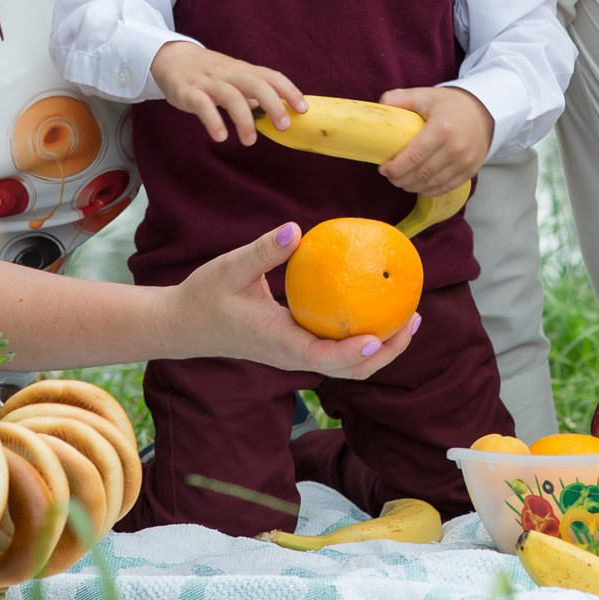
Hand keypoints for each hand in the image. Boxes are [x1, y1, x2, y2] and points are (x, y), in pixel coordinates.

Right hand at [150, 41, 304, 145]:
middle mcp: (229, 74)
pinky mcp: (189, 92)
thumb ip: (254, 92)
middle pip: (256, 84)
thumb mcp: (235, 78)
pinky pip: (203, 105)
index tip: (303, 109)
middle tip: (283, 127)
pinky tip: (221, 136)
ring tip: (249, 141)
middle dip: (273, 105)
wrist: (172, 58)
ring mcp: (209, 82)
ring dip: (243, 120)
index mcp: (243, 70)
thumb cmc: (210, 72)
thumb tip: (278, 112)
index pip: (271, 77)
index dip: (289, 91)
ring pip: (231, 96)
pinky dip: (213, 121)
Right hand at [171, 222, 419, 377]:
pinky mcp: (298, 347)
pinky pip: (338, 349)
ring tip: (409, 318)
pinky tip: (376, 305)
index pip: (324, 358)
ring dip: (381, 347)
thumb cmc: (205, 295)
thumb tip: (296, 229)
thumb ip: (264, 251)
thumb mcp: (230, 268)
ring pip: (348, 365)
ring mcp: (297, 355)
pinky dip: (363, 336)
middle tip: (413, 319)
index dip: (355, 354)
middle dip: (386, 352)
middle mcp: (293, 356)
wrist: (185, 325)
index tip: (380, 337)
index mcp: (279, 343)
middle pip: (349, 370)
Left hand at [376, 86, 492, 195]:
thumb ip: (399, 98)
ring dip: (412, 186)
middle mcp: (456, 148)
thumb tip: (378, 107)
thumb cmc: (451, 104)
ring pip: (431, 184)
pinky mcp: (471, 170)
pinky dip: (429, 190)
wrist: (485, 109)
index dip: (395, 168)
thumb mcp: (425, 95)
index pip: (414, 157)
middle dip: (400, 179)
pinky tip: (418, 186)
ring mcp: (465, 162)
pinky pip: (445, 188)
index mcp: (441, 129)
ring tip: (402, 180)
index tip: (383, 168)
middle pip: (421, 174)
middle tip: (390, 176)